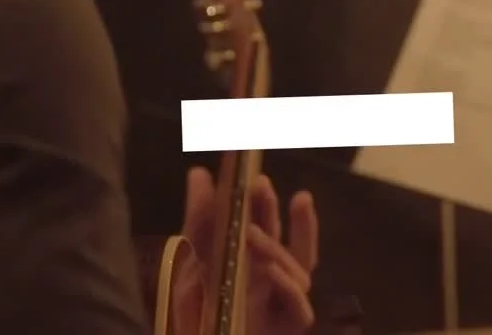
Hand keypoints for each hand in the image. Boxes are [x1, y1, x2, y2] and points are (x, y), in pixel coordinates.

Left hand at [172, 167, 317, 333]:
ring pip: (300, 274)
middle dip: (278, 213)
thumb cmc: (192, 313)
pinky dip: (289, 287)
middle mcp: (271, 285)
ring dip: (276, 248)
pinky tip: (271, 270)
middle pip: (291, 247)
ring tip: (250, 232)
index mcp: (252, 265)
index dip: (270, 205)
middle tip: (262, 185)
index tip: (260, 177)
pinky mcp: (285, 330)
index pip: (271, 230)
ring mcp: (279, 309)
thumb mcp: (191, 262)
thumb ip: (199, 220)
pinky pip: (300, 310)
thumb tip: (199, 172)